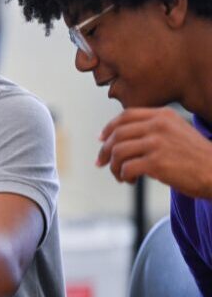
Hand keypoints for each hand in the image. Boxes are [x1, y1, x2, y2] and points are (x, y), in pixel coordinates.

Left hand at [97, 108, 211, 197]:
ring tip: (120, 175)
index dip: (109, 128)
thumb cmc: (195, 156)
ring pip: (118, 152)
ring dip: (114, 166)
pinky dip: (123, 176)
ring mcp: (157, 143)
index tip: (101, 139)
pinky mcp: (157, 162)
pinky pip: (126, 168)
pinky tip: (130, 181)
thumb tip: (118, 139)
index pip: (125, 116)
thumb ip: (152, 129)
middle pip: (117, 134)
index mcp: (163, 115)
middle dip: (105, 150)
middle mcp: (159, 125)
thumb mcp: (176, 131)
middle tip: (101, 163)